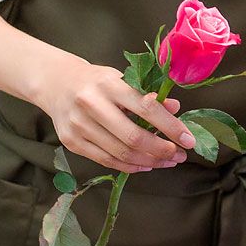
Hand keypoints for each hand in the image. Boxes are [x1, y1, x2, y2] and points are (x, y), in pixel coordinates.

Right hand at [37, 55, 196, 173]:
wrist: (56, 83)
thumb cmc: (96, 81)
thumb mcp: (122, 79)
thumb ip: (146, 94)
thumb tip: (174, 109)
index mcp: (109, 84)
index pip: (146, 108)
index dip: (170, 127)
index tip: (188, 140)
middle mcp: (91, 105)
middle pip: (133, 137)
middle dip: (161, 150)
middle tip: (179, 155)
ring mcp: (79, 126)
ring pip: (120, 153)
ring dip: (149, 161)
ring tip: (167, 161)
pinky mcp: (72, 143)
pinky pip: (106, 161)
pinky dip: (129, 166)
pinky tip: (145, 165)